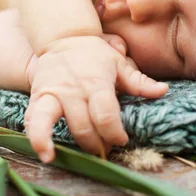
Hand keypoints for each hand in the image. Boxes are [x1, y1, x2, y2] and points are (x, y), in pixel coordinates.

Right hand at [24, 36, 167, 162]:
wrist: (63, 38)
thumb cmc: (94, 53)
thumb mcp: (118, 62)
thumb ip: (139, 81)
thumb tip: (163, 91)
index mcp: (96, 82)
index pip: (105, 115)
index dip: (115, 133)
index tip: (120, 139)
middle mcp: (72, 89)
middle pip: (83, 126)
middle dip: (96, 144)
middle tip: (104, 148)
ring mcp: (52, 92)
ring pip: (49, 120)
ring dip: (57, 142)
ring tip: (60, 158)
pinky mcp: (37, 96)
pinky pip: (32, 119)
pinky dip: (36, 136)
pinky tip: (44, 153)